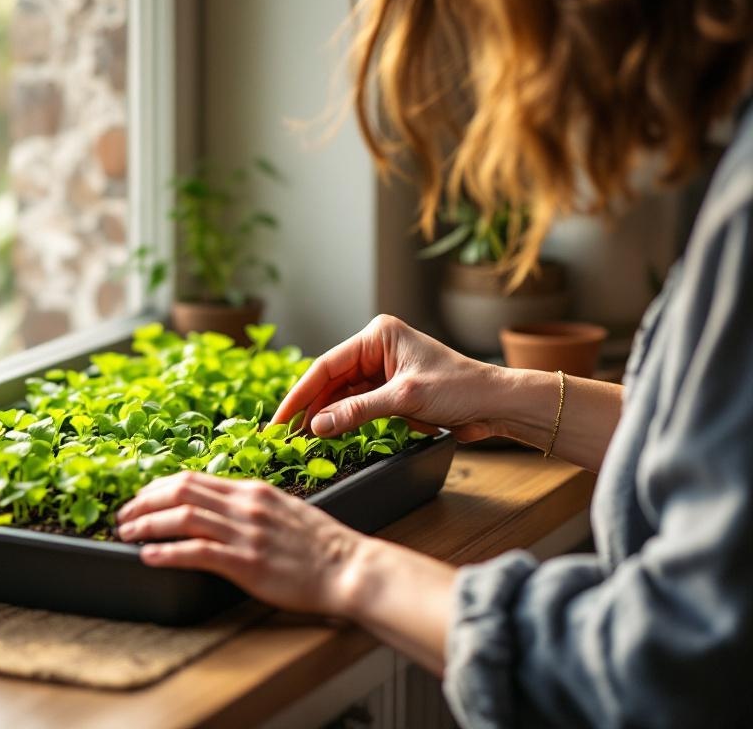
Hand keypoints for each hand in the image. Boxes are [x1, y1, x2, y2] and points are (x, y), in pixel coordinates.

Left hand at [116, 471, 368, 616]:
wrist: (348, 567)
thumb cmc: (318, 545)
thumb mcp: (282, 510)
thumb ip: (249, 506)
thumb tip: (215, 510)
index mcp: (252, 490)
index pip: (193, 478)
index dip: (158, 487)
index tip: (139, 499)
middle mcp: (245, 504)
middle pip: (180, 491)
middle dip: (143, 502)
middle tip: (123, 516)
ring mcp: (245, 532)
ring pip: (183, 517)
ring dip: (147, 524)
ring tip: (126, 534)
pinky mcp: (248, 562)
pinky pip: (198, 552)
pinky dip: (168, 551)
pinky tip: (149, 556)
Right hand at [270, 314, 501, 441]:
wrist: (496, 404)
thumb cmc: (460, 388)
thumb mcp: (404, 398)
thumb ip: (358, 410)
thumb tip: (317, 425)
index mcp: (378, 336)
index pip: (327, 365)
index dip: (300, 393)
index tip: (279, 418)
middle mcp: (376, 349)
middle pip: (330, 381)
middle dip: (309, 407)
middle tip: (285, 434)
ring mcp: (382, 371)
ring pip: (342, 396)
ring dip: (326, 417)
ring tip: (301, 439)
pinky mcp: (390, 391)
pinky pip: (358, 406)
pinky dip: (345, 421)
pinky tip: (328, 435)